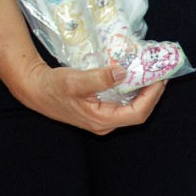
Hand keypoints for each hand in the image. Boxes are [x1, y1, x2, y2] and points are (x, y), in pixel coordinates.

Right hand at [10, 60, 162, 134]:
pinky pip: (123, 102)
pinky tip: (135, 76)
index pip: (138, 113)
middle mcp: (105, 123)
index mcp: (101, 120)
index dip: (153, 97)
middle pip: (138, 112)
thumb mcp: (75, 81)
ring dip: (144, 91)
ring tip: (152, 72)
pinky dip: (133, 90)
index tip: (160, 78)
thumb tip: (123, 72)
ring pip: (132, 107)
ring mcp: (102, 118)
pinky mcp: (100, 110)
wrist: (35, 89)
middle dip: (152, 93)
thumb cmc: (53, 87)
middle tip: (160, 72)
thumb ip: (99, 78)